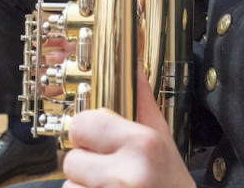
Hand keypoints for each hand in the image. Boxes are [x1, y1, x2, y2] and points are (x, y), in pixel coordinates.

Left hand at [61, 74, 192, 187]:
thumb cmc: (172, 187)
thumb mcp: (165, 145)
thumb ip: (143, 105)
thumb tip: (134, 67)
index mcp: (143, 145)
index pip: (82, 123)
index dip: (88, 135)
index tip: (102, 144)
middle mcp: (127, 174)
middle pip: (71, 159)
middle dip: (87, 169)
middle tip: (113, 177)